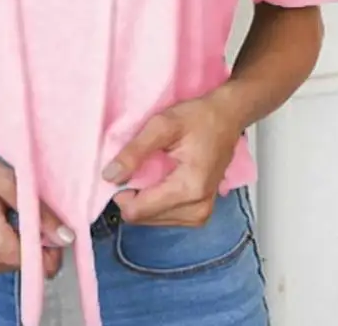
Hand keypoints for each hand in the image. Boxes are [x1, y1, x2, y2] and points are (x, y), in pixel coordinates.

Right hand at [0, 133, 74, 280]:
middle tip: (12, 209)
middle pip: (23, 264)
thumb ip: (39, 213)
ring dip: (11, 243)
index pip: (38, 264)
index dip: (49, 245)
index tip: (44, 222)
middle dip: (27, 240)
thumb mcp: (8, 181)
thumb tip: (67, 237)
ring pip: (7, 264)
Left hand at [101, 89, 243, 226]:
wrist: (227, 117)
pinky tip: (159, 179)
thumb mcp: (161, 125)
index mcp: (189, 189)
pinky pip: (165, 216)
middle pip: (144, 218)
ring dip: (144, 197)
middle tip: (138, 166)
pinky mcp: (200, 214)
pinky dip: (155, 200)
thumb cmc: (199, 117)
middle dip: (133, 194)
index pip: (139, 211)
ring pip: (152, 220)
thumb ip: (134, 151)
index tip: (123, 169)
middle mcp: (198, 210)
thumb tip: (110, 176)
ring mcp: (201, 215)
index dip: (121, 192)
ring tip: (151, 169)